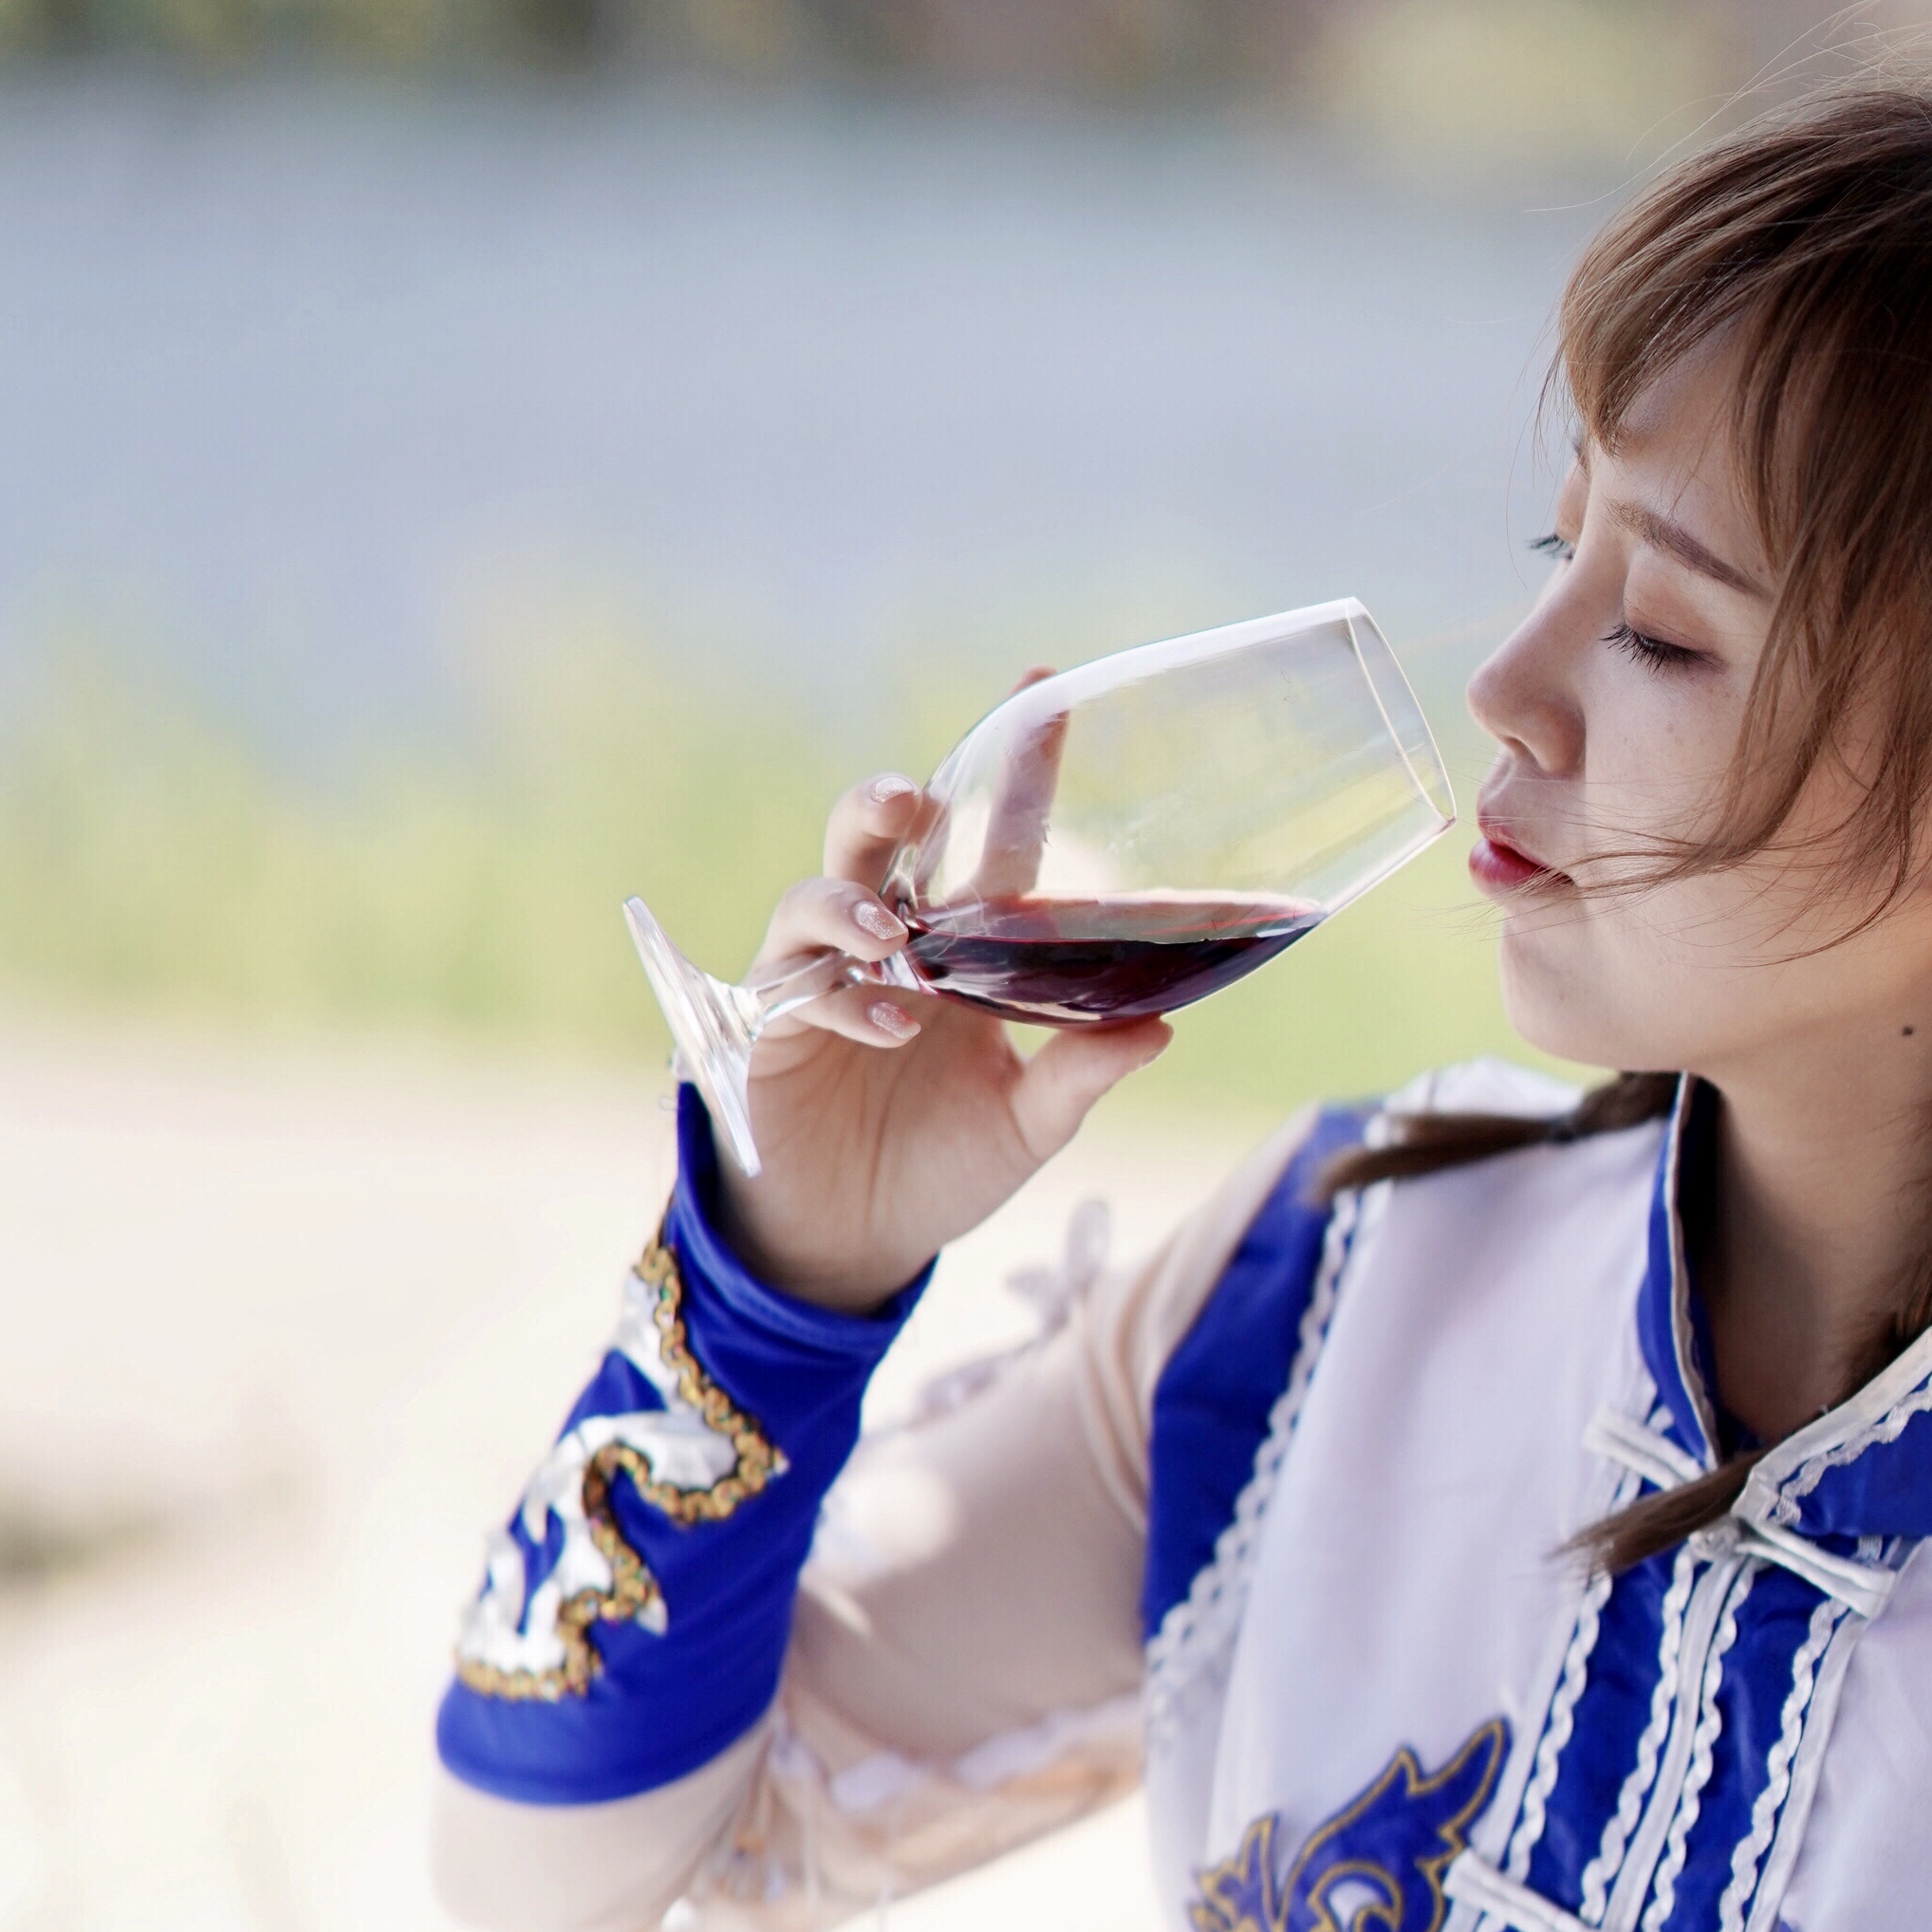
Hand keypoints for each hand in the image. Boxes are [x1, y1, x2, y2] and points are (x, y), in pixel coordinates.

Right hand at [706, 772, 1170, 1309]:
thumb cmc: (940, 1167)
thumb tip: (1160, 1028)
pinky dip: (844, 1001)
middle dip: (886, 805)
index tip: (1040, 687)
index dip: (1013, 770)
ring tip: (895, 939)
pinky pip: (795, 989)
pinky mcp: (770, 1031)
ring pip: (816, 899)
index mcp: (958, 947)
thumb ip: (1081, 1074)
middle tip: (911, 798)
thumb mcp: (1029, 1126)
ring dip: (853, 907)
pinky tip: (890, 1026)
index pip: (989, 841)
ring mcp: (821, 981)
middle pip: (875, 840)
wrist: (855, 1244)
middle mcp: (886, 945)